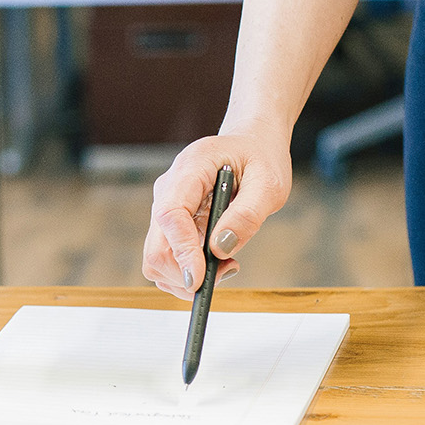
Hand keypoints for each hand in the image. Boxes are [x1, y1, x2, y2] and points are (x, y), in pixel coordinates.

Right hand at [142, 130, 292, 299]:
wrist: (249, 144)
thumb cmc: (260, 158)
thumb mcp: (269, 183)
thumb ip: (247, 214)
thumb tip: (221, 249)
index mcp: (189, 170)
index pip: (170, 216)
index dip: (182, 252)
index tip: (200, 279)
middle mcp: (168, 190)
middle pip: (156, 248)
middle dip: (187, 273)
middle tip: (229, 269)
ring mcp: (165, 208)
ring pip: (157, 260)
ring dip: (189, 275)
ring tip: (228, 263)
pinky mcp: (171, 224)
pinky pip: (168, 259)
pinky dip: (189, 271)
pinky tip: (218, 259)